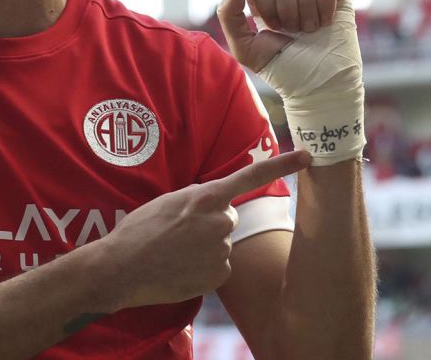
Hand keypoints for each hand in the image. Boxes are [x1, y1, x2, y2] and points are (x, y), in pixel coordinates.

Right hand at [97, 150, 309, 309]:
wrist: (122, 268)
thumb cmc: (138, 231)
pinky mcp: (219, 274)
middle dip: (211, 223)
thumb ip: (197, 199)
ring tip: (175, 252)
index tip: (308, 155)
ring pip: (222, 244)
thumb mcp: (168, 202)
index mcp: (206, 197)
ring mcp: (221, 249)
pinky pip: (219, 267)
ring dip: (205, 247)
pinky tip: (181, 268)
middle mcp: (220, 221)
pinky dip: (204, 268)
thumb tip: (213, 202)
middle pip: (229, 217)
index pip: (251, 176)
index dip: (282, 164)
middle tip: (180, 233)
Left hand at [216, 0, 345, 72]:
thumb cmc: (281, 67)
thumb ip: (229, 13)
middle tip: (292, 30)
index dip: (264, 3)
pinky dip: (325, 3)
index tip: (273, 28)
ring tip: (309, 29)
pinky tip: (325, 22)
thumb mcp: (244, 46)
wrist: (318, 84)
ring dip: (306, 5)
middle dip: (285, 7)